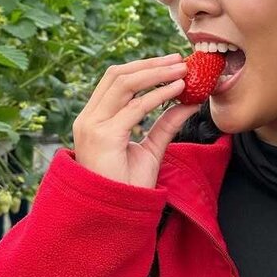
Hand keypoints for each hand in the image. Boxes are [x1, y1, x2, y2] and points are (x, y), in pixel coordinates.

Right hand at [72, 54, 198, 186]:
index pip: (115, 80)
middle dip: (151, 64)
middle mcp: (88, 118)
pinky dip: (159, 95)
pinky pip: (135, 107)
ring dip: (156, 73)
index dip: (144, 67)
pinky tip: (178, 90)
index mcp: (94, 118)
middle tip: (180, 60)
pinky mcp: (104, 136)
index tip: (171, 63)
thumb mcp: (151, 148)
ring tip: (182, 70)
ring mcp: (93, 126)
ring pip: (124, 84)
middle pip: (118, 75)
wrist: (116, 216)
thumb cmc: (129, 185)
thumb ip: (165, 124)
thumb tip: (188, 102)